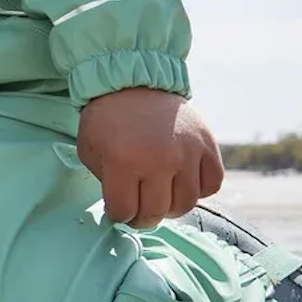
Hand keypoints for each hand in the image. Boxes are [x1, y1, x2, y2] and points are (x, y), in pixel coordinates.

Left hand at [76, 87, 224, 229]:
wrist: (133, 83)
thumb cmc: (107, 119)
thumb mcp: (90, 150)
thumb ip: (105, 182)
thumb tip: (124, 208)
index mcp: (124, 161)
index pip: (125, 211)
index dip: (118, 216)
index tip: (118, 210)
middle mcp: (159, 160)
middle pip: (156, 212)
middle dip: (143, 218)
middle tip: (138, 211)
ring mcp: (187, 153)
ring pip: (186, 204)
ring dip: (170, 208)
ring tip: (159, 198)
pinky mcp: (207, 146)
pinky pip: (211, 185)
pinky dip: (198, 191)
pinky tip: (182, 183)